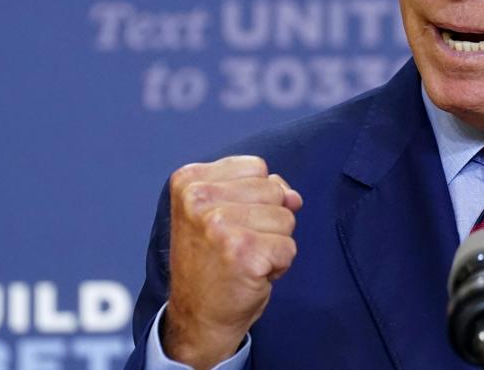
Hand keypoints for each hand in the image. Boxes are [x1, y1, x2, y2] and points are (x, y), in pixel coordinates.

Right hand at [162, 155, 301, 368]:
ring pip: (286, 217)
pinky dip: (278, 265)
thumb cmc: (212, 261)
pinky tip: (252, 275)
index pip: (257, 167)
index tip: (229, 223)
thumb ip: (260, 191)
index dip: (256, 198)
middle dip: (267, 220)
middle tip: (237, 245)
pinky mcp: (242, 252)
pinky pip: (289, 247)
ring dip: (274, 243)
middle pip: (274, 190)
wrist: (197, 317)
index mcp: (190, 180)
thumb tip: (294, 197)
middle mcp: (199, 198)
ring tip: (244, 259)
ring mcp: (219, 225)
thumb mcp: (224, 212)